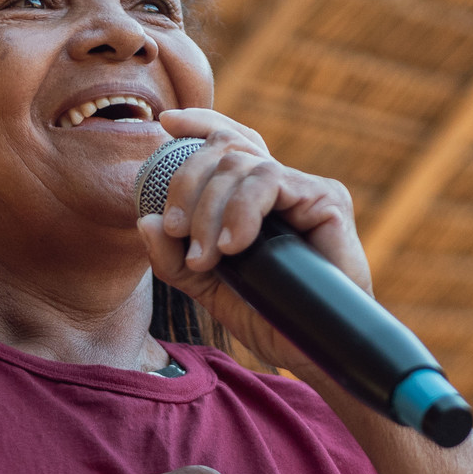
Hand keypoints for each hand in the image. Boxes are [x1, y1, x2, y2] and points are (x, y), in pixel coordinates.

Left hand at [135, 108, 369, 374]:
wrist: (313, 351)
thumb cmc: (269, 318)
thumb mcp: (209, 288)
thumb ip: (174, 259)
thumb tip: (145, 220)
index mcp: (255, 196)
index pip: (230, 141)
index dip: (200, 122)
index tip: (165, 123)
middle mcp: (282, 185)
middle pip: (226, 149)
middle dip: (187, 185)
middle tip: (176, 232)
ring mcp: (306, 188)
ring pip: (243, 163)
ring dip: (211, 207)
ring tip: (206, 255)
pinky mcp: (327, 199)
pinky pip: (273, 180)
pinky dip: (243, 209)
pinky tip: (233, 244)